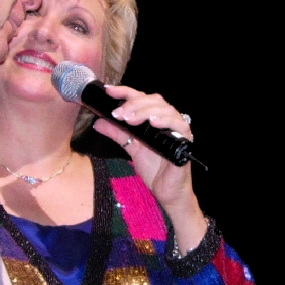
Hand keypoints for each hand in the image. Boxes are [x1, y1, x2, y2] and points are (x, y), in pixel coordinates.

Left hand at [93, 85, 206, 252]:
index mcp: (155, 118)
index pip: (141, 98)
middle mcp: (168, 120)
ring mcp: (178, 130)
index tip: (108, 91)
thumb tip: (98, 121)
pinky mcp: (186, 141)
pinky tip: (153, 123)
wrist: (167, 192)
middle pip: (153, 100)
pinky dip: (166, 121)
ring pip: (165, 109)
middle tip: (118, 114)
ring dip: (145, 111)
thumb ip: (117, 133)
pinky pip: (180, 126)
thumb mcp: (131, 148)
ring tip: (129, 119)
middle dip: (133, 103)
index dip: (125, 92)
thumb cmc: (155, 169)